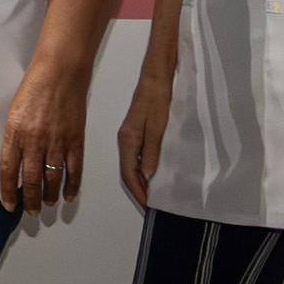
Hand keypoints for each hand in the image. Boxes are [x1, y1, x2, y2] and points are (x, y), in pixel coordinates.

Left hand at [1, 61, 92, 214]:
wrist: (60, 72)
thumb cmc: (33, 86)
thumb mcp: (14, 112)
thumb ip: (15, 137)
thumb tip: (17, 160)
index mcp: (15, 133)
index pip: (8, 170)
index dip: (8, 191)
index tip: (9, 206)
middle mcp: (35, 142)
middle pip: (31, 180)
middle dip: (30, 200)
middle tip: (30, 212)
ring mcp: (57, 142)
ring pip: (52, 179)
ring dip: (49, 196)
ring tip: (47, 205)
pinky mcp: (76, 140)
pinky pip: (74, 170)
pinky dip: (72, 185)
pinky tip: (68, 195)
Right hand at [116, 63, 171, 207]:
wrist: (156, 77)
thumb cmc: (158, 100)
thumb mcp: (158, 127)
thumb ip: (151, 152)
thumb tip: (147, 177)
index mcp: (128, 141)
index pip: (129, 173)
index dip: (139, 191)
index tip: (149, 206)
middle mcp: (125, 141)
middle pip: (128, 172)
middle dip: (138, 190)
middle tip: (152, 205)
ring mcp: (130, 137)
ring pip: (132, 166)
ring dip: (141, 181)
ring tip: (153, 194)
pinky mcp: (136, 132)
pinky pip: (136, 157)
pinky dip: (143, 170)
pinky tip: (153, 175)